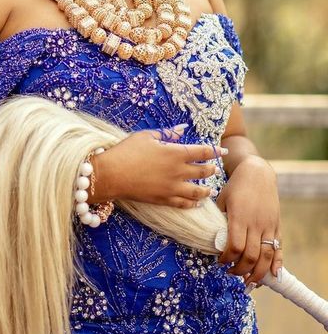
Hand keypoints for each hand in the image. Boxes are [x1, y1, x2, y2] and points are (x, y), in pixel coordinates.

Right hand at [93, 126, 224, 208]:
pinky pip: (183, 203)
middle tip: (215, 168)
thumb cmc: (126, 151)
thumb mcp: (146, 136)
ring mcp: (172, 187)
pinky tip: (196, 203)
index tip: (223, 150)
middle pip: (203, 172)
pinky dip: (192, 203)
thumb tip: (182, 129)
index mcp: (175, 153)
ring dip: (206, 190)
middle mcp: (178, 171)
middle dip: (211, 170)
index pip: (202, 152)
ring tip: (210, 190)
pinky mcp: (163, 199)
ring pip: (197, 191)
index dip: (215, 151)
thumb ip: (167, 133)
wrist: (111, 174)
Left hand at [216, 155, 281, 284]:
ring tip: (248, 281)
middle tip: (231, 272)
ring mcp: (268, 226)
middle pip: (250, 256)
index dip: (227, 259)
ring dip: (257, 272)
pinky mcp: (277, 226)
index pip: (234, 246)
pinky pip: (278, 248)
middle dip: (240, 269)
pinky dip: (277, 263)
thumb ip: (218, 220)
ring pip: (266, 256)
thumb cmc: (235, 187)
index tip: (220, 262)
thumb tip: (210, 239)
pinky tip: (273, 274)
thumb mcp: (222, 200)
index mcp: (239, 217)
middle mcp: (255, 224)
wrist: (257, 173)